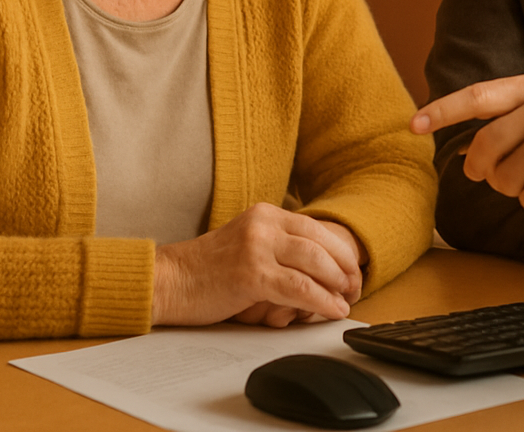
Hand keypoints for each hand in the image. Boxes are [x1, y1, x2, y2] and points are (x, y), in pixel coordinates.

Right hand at [152, 204, 364, 328]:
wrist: (168, 281)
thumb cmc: (206, 270)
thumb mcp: (247, 243)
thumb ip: (277, 246)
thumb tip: (318, 267)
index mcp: (266, 213)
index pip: (315, 228)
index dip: (339, 251)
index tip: (352, 271)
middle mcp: (264, 224)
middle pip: (321, 242)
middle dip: (344, 267)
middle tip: (355, 288)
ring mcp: (257, 247)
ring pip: (314, 262)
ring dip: (336, 284)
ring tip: (347, 300)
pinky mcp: (251, 275)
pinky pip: (299, 288)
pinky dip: (321, 301)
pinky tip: (332, 310)